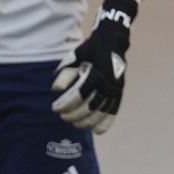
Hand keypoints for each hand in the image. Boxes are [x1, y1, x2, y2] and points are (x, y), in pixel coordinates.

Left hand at [51, 0, 136, 133]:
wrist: (112, 42)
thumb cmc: (88, 50)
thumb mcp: (73, 57)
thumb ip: (63, 73)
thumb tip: (54, 90)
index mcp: (95, 74)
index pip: (78, 95)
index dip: (65, 104)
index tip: (54, 108)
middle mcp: (107, 84)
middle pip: (89, 106)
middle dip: (74, 114)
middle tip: (62, 117)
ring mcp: (115, 89)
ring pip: (101, 112)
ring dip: (88, 121)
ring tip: (75, 124)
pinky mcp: (119, 92)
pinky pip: (113, 111)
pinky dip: (106, 122)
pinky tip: (97, 131)